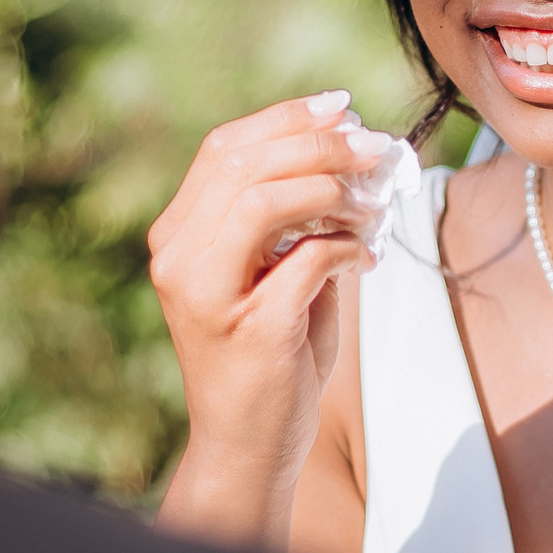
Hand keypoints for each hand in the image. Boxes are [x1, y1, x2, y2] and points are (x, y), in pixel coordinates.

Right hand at [149, 90, 394, 541]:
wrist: (249, 446)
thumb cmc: (270, 357)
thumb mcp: (273, 272)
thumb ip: (294, 216)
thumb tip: (351, 149)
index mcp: (178, 237)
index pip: (223, 148)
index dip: (286, 117)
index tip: (343, 106)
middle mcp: (178, 258)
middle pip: (245, 162)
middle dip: (321, 143)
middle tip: (375, 148)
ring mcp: (207, 293)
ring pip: (266, 198)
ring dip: (333, 187)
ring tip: (372, 202)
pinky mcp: (251, 327)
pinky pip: (310, 257)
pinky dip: (346, 246)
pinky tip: (365, 258)